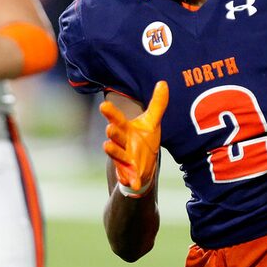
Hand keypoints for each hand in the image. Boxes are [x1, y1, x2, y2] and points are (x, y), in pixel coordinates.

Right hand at [100, 81, 168, 195]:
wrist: (144, 168)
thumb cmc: (144, 142)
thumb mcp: (152, 122)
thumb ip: (157, 104)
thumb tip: (163, 82)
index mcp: (126, 130)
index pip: (117, 119)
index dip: (110, 113)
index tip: (104, 106)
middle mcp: (122, 143)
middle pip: (115, 136)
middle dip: (112, 133)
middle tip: (109, 127)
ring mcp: (124, 159)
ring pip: (117, 154)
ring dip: (113, 151)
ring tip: (107, 146)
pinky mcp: (130, 174)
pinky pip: (130, 177)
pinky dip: (131, 180)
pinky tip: (133, 183)